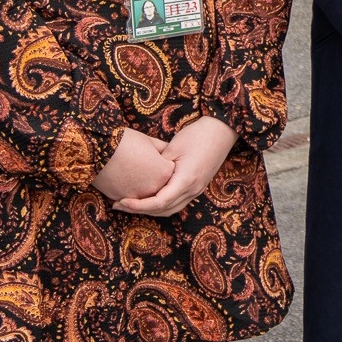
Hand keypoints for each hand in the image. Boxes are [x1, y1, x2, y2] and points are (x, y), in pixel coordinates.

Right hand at [92, 128, 172, 202]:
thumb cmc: (126, 141)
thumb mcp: (150, 142)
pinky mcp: (124, 200)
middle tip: (142, 163)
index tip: (153, 155)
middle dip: (153, 176)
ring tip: (134, 172)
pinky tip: (125, 181)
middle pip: (159, 184)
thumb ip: (163, 151)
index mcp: (164, 172)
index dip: (162, 162)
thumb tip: (168, 153)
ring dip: (142, 187)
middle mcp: (155, 188)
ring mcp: (139, 196)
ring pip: (145, 194)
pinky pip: (131, 198)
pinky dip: (130, 192)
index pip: (170, 170)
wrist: (98, 149)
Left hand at [115, 116, 238, 216]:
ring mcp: (197, 190)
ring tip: (131, 204)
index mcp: (186, 180)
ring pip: (171, 209)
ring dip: (151, 210)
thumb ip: (159, 167)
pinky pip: (177, 202)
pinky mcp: (198, 186)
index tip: (121, 201)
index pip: (158, 203)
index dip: (138, 205)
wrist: (222, 130)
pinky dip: (161, 204)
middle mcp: (193, 190)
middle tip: (119, 204)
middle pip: (163, 210)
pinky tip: (149, 198)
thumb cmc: (198, 135)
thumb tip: (143, 179)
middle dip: (140, 210)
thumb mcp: (173, 148)